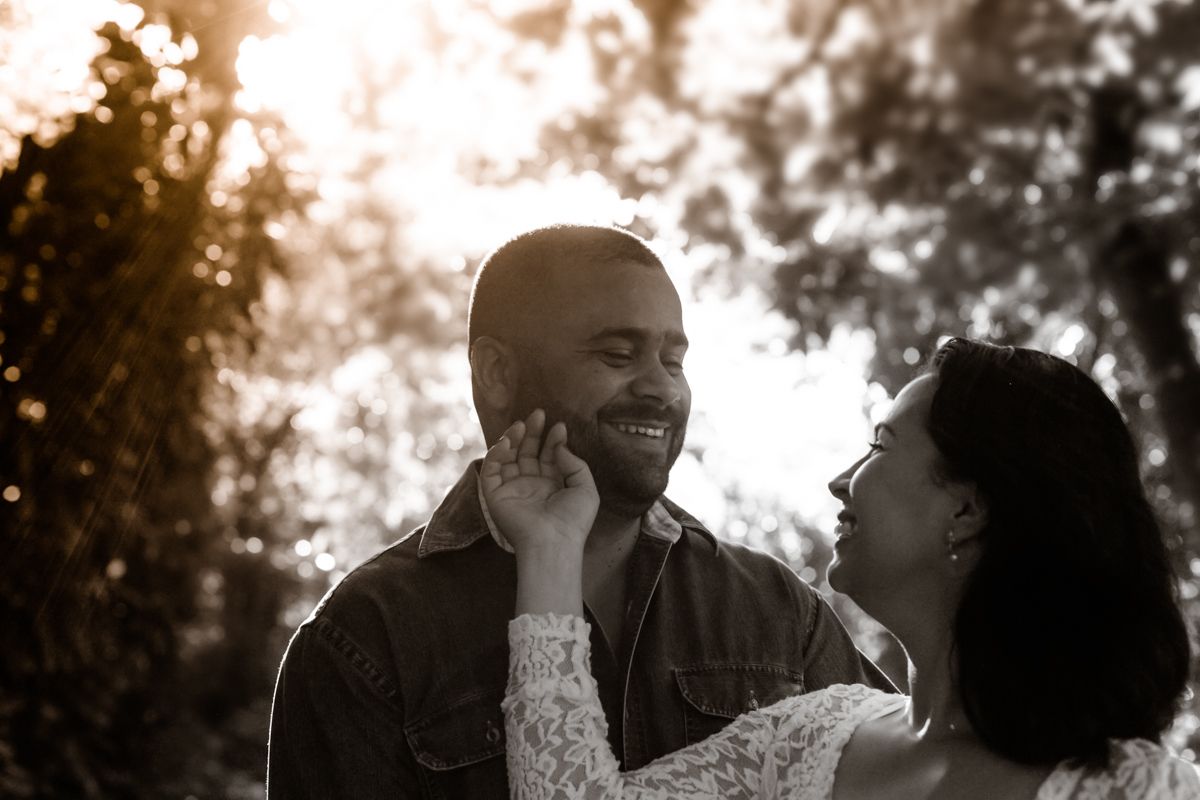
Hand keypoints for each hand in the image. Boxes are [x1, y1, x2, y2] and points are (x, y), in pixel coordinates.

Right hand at [480, 409, 598, 558]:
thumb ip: (574, 463)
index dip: (553, 440)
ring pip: (509, 457)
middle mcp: (531, 486)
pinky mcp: (495, 495)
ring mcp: (512, 489)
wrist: (553, 542)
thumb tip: (559, 445)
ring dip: (514, 438)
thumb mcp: (585, 488)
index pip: (548, 457)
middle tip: (539, 414)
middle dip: (533, 433)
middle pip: (528, 452)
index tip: (560, 426)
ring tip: (523, 424)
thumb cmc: (573, 521)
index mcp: (552, 486)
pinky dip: (497, 453)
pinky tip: (508, 441)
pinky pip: (492, 469)